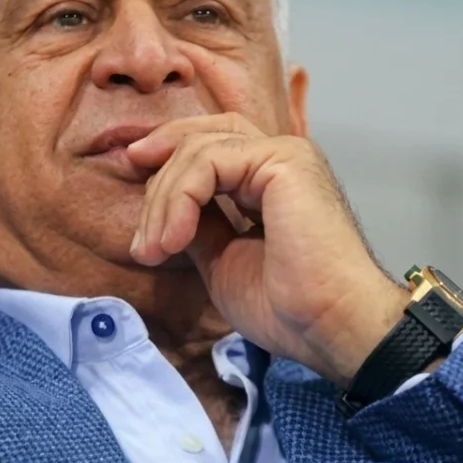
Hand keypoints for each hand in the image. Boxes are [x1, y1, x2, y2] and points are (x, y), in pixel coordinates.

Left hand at [126, 113, 408, 387]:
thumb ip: (199, 225)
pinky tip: (172, 238)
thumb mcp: (223, 259)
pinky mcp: (283, 160)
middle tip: (138, 233)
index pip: (211, 146)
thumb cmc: (289, 307)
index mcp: (271, 180)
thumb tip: (163, 210)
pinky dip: (181, 197)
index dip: (167, 157)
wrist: (331, 325)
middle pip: (201, 136)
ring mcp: (284, 155)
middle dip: (157, 170)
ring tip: (153, 249)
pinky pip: (210, 161)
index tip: (131, 180)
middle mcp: (280, 159)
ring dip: (164, 200)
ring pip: (198, 149)